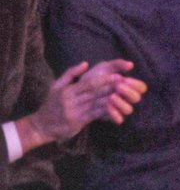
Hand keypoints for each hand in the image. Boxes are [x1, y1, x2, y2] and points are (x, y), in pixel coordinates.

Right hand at [27, 60, 144, 143]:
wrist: (42, 126)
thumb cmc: (51, 104)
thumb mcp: (56, 86)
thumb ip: (70, 74)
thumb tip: (85, 63)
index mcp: (67, 90)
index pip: (88, 84)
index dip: (104, 80)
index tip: (117, 75)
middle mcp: (71, 101)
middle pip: (95, 93)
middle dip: (111, 88)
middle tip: (126, 83)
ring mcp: (75, 112)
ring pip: (97, 104)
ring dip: (112, 99)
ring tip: (125, 94)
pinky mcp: (79, 122)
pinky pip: (95, 115)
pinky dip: (107, 111)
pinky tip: (117, 108)